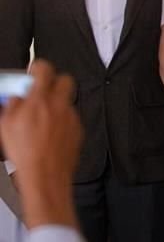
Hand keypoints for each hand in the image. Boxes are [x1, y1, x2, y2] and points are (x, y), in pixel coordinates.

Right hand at [0, 60, 82, 228]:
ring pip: (68, 100)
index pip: (44, 69)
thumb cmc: (25, 153)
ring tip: (43, 116)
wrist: (45, 174)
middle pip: (64, 80)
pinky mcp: (78, 128)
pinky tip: (51, 131)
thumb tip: (15, 97)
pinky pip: (71, 117)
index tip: (34, 70)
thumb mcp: (6, 126)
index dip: (38, 67)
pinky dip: (62, 119)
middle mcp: (59, 105)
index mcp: (40, 100)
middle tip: (42, 90)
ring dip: (57, 103)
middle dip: (54, 82)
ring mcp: (71, 116)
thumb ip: (11, 105)